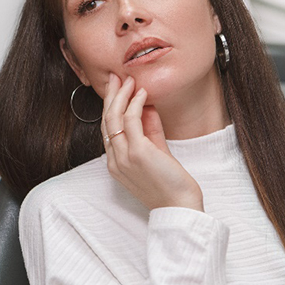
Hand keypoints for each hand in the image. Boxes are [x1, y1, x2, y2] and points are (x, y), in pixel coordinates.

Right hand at [101, 74, 203, 211]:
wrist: (179, 206)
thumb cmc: (170, 185)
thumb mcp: (156, 153)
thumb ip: (150, 132)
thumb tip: (146, 108)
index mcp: (115, 163)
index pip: (107, 129)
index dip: (110, 106)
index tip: (116, 89)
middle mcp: (115, 160)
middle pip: (106, 120)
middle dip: (110, 95)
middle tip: (115, 77)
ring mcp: (124, 156)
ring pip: (114, 118)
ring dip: (121, 95)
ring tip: (128, 80)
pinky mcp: (138, 153)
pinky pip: (131, 120)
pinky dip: (135, 103)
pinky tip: (141, 93)